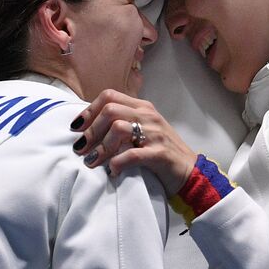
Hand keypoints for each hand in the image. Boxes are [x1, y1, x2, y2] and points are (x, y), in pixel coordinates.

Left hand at [71, 90, 195, 191]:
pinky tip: (113, 171)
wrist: (190, 172)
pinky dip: (117, 163)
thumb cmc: (161, 152)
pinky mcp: (160, 154)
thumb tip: (90, 127)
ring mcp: (156, 134)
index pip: (110, 96)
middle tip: (81, 148)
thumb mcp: (144, 130)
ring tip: (92, 161)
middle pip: (110, 110)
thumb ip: (124, 122)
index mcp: (143, 107)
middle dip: (91, 130)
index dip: (89, 110)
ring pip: (118, 129)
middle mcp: (149, 116)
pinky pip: (132, 154)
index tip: (77, 128)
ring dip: (101, 147)